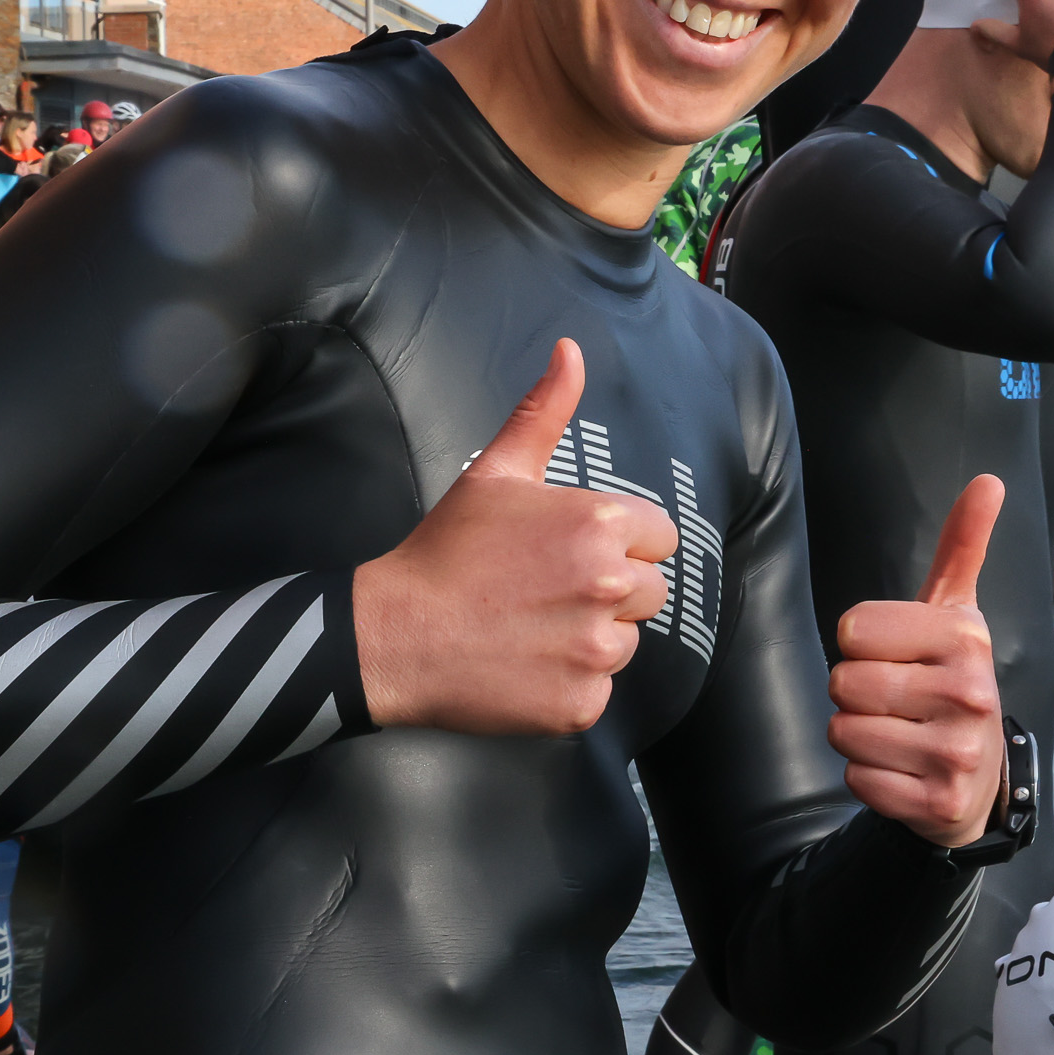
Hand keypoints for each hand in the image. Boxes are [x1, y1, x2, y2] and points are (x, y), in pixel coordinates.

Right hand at [352, 339, 675, 737]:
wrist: (396, 635)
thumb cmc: (446, 552)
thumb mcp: (496, 473)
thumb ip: (543, 411)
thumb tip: (571, 350)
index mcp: (600, 524)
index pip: (657, 537)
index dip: (618, 543)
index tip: (567, 553)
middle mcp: (609, 585)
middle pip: (650, 590)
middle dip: (609, 590)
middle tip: (545, 591)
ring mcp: (596, 650)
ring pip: (626, 642)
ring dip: (591, 637)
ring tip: (531, 626)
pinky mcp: (582, 704)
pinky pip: (599, 690)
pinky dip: (569, 684)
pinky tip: (525, 665)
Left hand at [827, 474, 1006, 847]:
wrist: (978, 780)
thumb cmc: (951, 683)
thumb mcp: (957, 614)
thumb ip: (962, 547)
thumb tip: (988, 480)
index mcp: (966, 636)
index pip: (851, 630)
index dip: (860, 645)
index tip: (896, 656)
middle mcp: (971, 693)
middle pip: (843, 683)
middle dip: (855, 693)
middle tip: (896, 700)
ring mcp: (957, 752)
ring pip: (843, 732)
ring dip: (857, 737)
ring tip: (899, 733)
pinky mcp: (938, 802)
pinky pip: (856, 780)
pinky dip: (868, 778)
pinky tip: (903, 770)